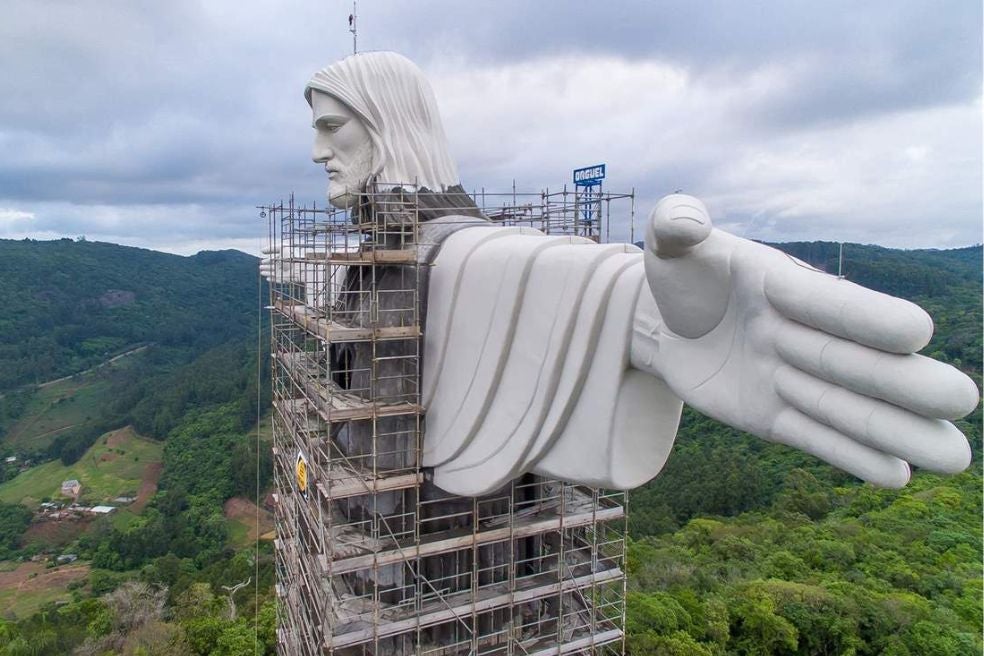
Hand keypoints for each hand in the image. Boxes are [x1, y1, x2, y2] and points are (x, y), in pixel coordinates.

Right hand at [259, 246, 301, 283]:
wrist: (297, 268)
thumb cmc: (290, 257)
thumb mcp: (281, 248)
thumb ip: (271, 248)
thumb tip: (261, 250)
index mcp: (282, 257)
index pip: (273, 258)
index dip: (267, 259)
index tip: (262, 260)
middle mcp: (282, 265)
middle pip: (272, 266)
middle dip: (266, 266)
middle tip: (260, 267)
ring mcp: (282, 272)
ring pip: (273, 272)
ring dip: (267, 272)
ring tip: (261, 272)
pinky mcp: (283, 279)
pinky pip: (276, 280)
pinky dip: (272, 279)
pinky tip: (267, 279)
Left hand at [639, 194, 978, 486]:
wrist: (666, 323)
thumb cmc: (680, 278)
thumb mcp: (670, 246)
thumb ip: (676, 223)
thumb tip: (683, 222)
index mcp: (783, 285)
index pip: (828, 303)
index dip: (867, 317)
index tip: (915, 331)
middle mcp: (800, 334)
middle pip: (856, 363)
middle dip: (904, 383)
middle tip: (960, 398)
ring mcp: (790, 379)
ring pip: (847, 409)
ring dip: (897, 433)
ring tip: (955, 457)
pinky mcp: (772, 417)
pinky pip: (813, 438)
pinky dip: (850, 457)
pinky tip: (898, 476)